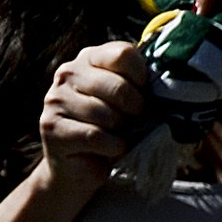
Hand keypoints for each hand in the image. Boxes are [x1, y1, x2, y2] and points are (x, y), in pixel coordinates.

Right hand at [39, 39, 154, 185]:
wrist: (78, 166)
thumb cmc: (110, 130)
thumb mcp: (127, 103)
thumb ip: (139, 88)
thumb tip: (169, 89)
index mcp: (88, 59)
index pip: (123, 54)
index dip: (141, 77)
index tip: (143, 94)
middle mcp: (67, 73)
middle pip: (118, 87)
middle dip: (135, 111)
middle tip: (133, 122)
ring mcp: (56, 99)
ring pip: (107, 115)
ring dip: (121, 133)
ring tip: (116, 136)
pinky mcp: (52, 127)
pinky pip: (96, 136)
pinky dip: (112, 148)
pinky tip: (108, 149)